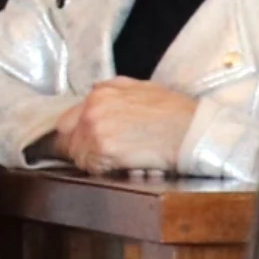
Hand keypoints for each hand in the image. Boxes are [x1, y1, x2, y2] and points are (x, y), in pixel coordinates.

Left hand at [44, 77, 203, 174]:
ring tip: (120, 160)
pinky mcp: (104, 151)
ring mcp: (95, 130)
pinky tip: (124, 165)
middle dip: (80, 149)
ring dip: (94, 162)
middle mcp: (92, 110)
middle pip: (68, 140)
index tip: (86, 143)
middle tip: (103, 155)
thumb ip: (112, 90)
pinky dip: (104, 171)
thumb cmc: (174, 112)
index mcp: (99, 93)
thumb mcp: (142, 88)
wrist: (191, 130)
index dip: (76, 134)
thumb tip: (95, 92)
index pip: (67, 120)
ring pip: (79, 157)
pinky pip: (92, 168)